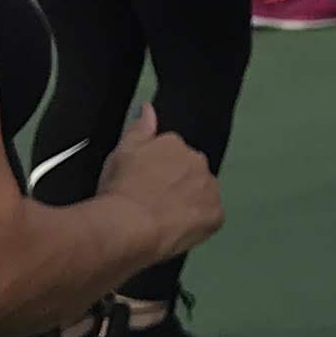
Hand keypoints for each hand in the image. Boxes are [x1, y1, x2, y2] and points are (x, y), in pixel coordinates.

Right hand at [101, 108, 225, 262]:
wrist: (128, 225)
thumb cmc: (120, 191)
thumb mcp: (121, 152)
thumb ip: (139, 128)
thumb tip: (148, 109)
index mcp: (175, 144)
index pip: (173, 153)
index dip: (159, 171)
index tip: (148, 182)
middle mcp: (197, 161)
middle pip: (191, 171)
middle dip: (178, 183)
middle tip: (155, 200)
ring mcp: (208, 188)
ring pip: (203, 192)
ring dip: (190, 201)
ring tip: (165, 216)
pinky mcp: (215, 214)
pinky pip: (211, 216)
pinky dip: (199, 223)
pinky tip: (179, 228)